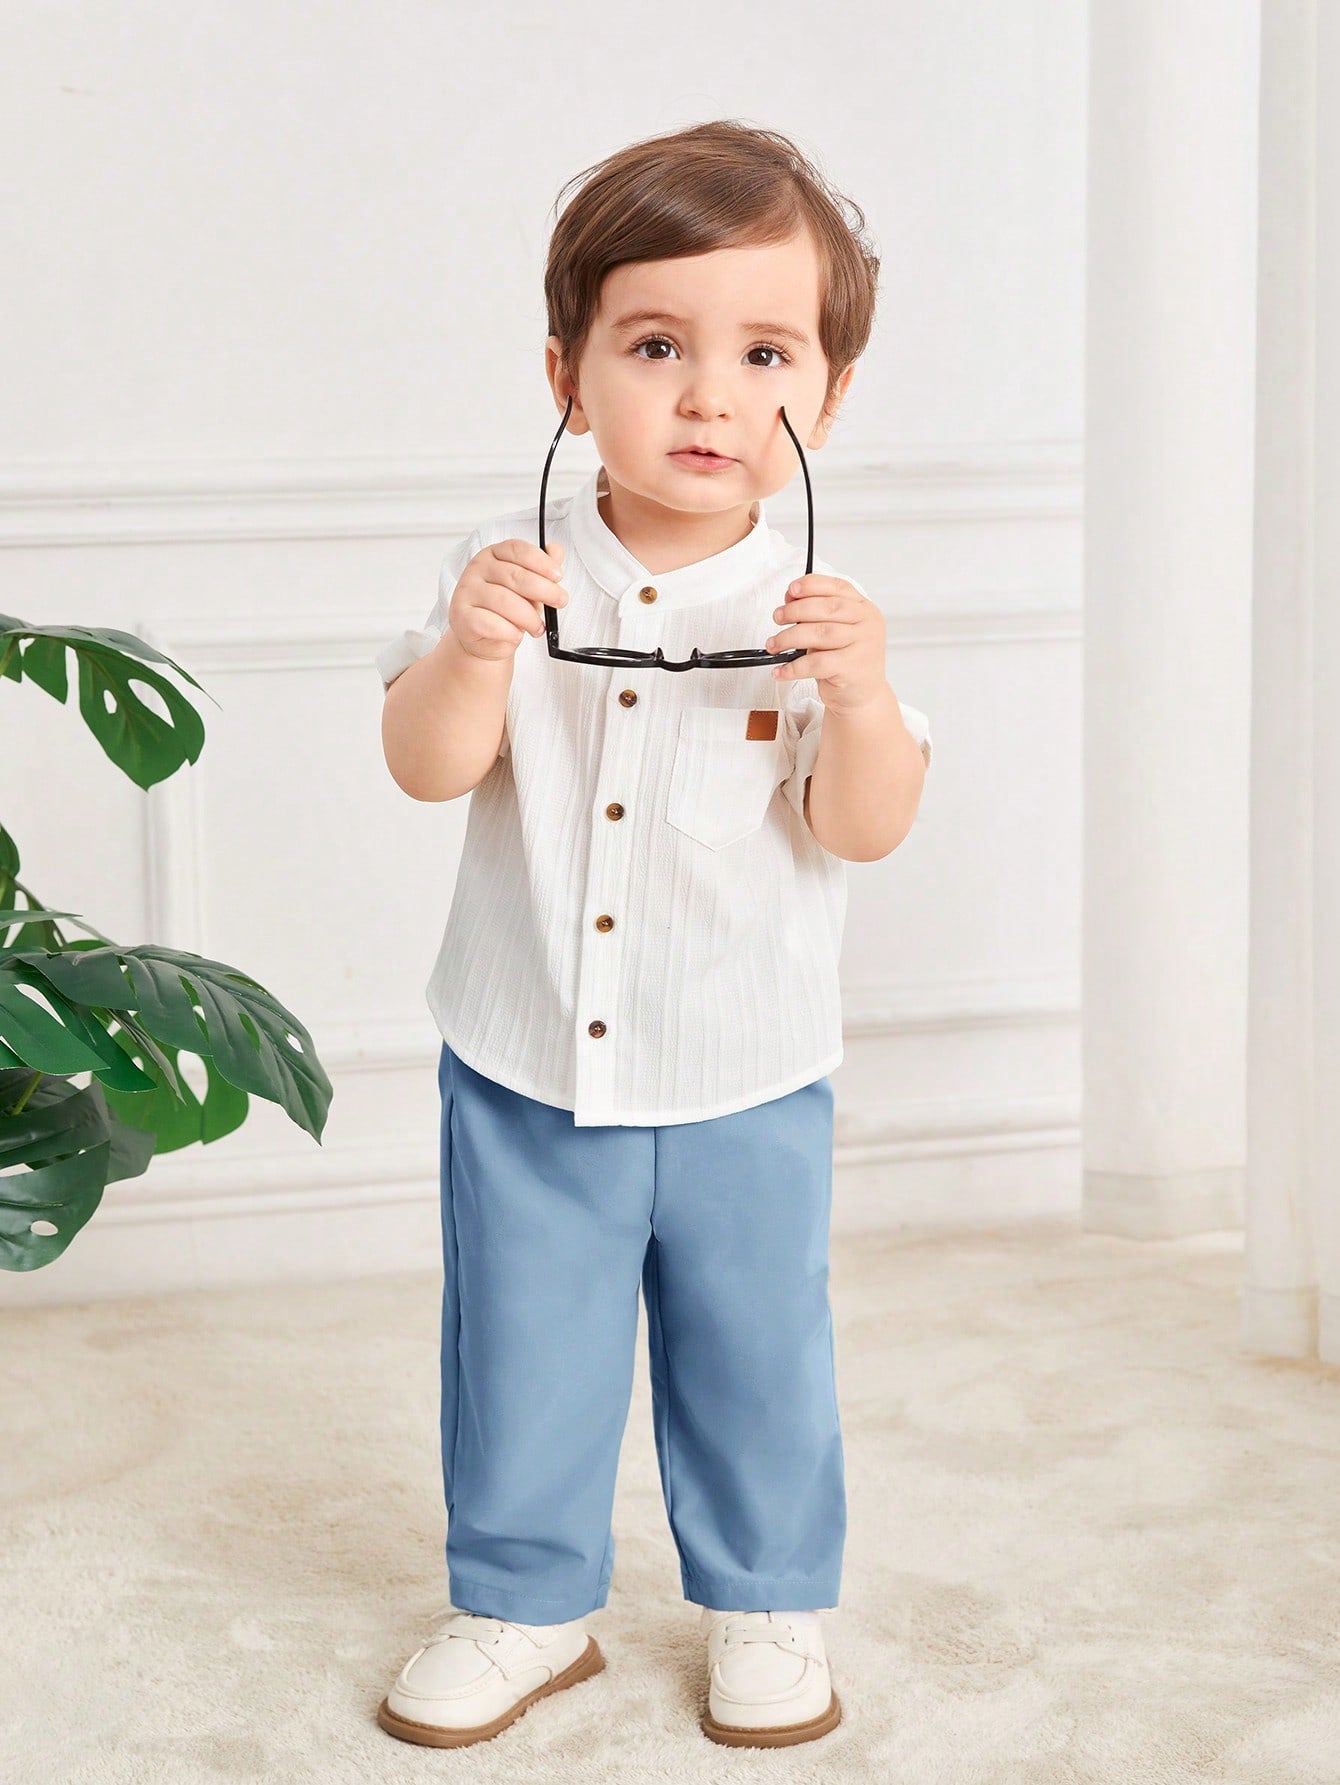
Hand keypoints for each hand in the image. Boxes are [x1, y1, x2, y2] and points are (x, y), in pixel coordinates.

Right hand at [449, 538, 568, 661]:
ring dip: (529, 617)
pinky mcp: (462, 616)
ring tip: (538, 627)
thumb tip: (556, 550)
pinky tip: (517, 634)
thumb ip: (542, 568)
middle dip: (544, 590)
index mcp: (493, 555)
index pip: (517, 550)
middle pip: (515, 575)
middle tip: (560, 602)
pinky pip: (489, 623)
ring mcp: (467, 591)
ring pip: (504, 601)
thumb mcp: (527, 587)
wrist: (484, 639)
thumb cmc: (506, 610)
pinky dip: (509, 631)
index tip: (558, 576)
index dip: (541, 561)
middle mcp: (478, 568)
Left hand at [765, 576, 887, 713]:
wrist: (863, 696)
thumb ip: (816, 615)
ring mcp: (863, 645)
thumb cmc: (845, 662)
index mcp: (864, 609)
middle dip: (796, 611)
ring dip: (789, 638)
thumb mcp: (833, 633)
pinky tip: (781, 670)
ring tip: (773, 645)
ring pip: (820, 634)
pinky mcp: (853, 668)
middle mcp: (867, 624)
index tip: (791, 590)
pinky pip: (816, 663)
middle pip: (827, 608)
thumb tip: (790, 599)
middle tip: (778, 617)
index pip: (838, 587)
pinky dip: (793, 667)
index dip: (812, 585)